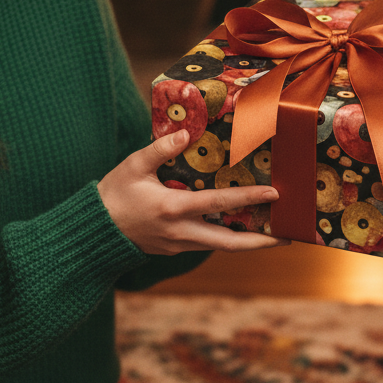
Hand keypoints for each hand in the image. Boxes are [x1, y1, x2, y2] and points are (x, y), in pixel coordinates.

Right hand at [97, 130, 289, 254]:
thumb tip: (185, 134)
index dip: (249, 198)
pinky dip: (228, 239)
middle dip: (261, 242)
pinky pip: (208, 244)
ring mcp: (180, 244)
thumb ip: (159, 150)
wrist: (93, 233)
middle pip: (230, 243)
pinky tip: (241, 230)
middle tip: (288, 238)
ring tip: (273, 235)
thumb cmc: (113, 195)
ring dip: (248, 242)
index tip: (274, 194)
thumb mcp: (133, 167)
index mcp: (174, 209)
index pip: (220, 203)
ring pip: (222, 246)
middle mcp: (182, 232)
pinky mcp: (176, 249)